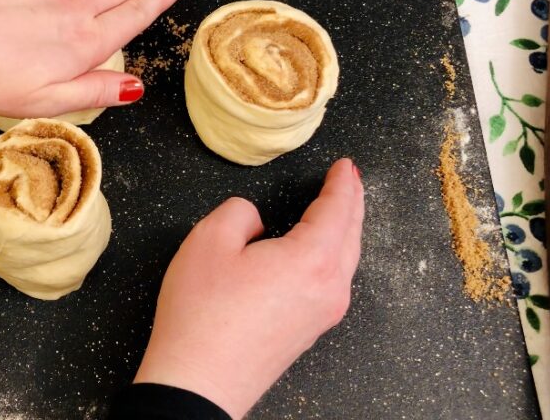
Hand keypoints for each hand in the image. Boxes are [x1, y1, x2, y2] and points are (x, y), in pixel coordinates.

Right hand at [133, 159, 364, 419]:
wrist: (198, 382)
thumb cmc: (202, 317)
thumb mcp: (209, 240)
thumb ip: (240, 212)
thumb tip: (256, 222)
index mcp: (312, 260)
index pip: (338, 210)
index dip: (343, 183)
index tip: (345, 166)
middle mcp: (329, 288)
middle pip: (351, 235)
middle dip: (351, 203)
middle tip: (348, 180)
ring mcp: (322, 314)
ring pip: (344, 260)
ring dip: (343, 231)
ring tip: (336, 210)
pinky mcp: (307, 331)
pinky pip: (331, 281)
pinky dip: (331, 255)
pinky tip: (316, 252)